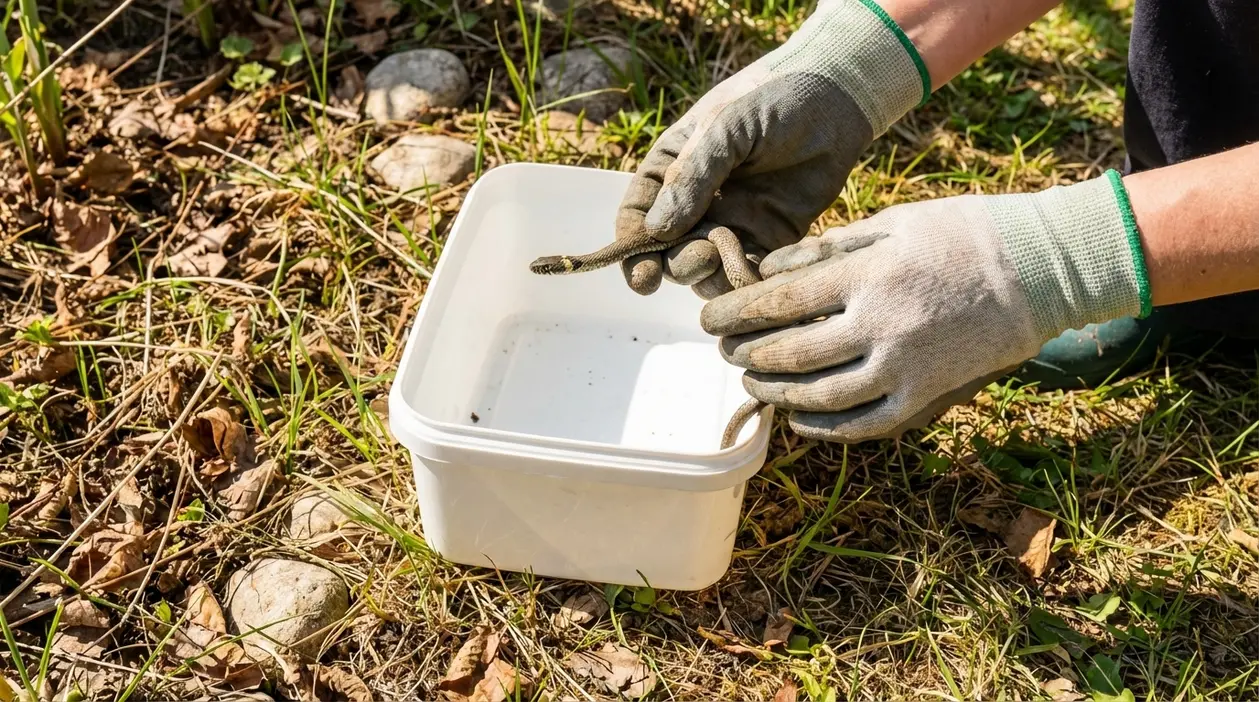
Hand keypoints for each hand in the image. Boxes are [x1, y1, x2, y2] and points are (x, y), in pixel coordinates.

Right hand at [614, 0, 928, 297]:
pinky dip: (745, 281)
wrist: (837, 99)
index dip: (632, 249)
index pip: (637, 216)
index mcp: (671, 171)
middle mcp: (696, 203)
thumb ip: (692, 177)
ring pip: (705, 270)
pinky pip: (748, 272)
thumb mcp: (725, 128)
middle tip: (699, 256)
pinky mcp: (770, 239)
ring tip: (724, 257)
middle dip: (675, 264)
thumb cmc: (772, 100)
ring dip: (708, 276)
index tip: (641, 275)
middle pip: (667, 252)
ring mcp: (732, 223)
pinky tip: (753, 273)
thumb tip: (656, 231)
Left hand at [701, 172, 1151, 441]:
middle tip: (725, 350)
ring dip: (776, 392)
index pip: (780, 300)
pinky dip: (825, 428)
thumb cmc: (963, 232)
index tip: (710, 318)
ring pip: (820, 395)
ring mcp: (904, 366)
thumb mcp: (893, 221)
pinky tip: (799, 419)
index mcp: (868, 274)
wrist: (1041, 269)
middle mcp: (880, 325)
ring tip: (752, 381)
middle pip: (791, 352)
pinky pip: (865, 424)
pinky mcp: (926, 395)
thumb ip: (829, 248)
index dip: (736, 312)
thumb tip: (771, 268)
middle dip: (747, 353)